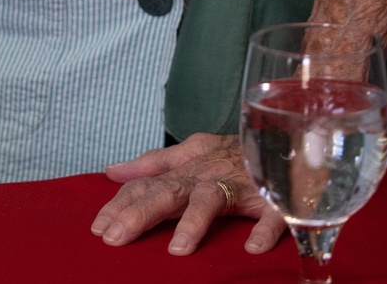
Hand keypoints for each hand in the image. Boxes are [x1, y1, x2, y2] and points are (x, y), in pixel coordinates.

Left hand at [90, 132, 284, 256]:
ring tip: (178, 249)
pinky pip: (272, 213)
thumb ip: (154, 162)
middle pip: (170, 190)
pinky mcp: (276, 198)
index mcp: (191, 163)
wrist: (288, 135)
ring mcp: (242, 184)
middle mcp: (210, 172)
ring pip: (213, 198)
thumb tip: (112, 170)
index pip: (149, 182)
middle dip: (140, 213)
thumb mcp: (192, 151)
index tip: (98, 226)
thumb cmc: (237, 151)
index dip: (123, 203)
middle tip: (115, 237)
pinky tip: (253, 247)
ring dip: (195, 221)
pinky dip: (264, 229)